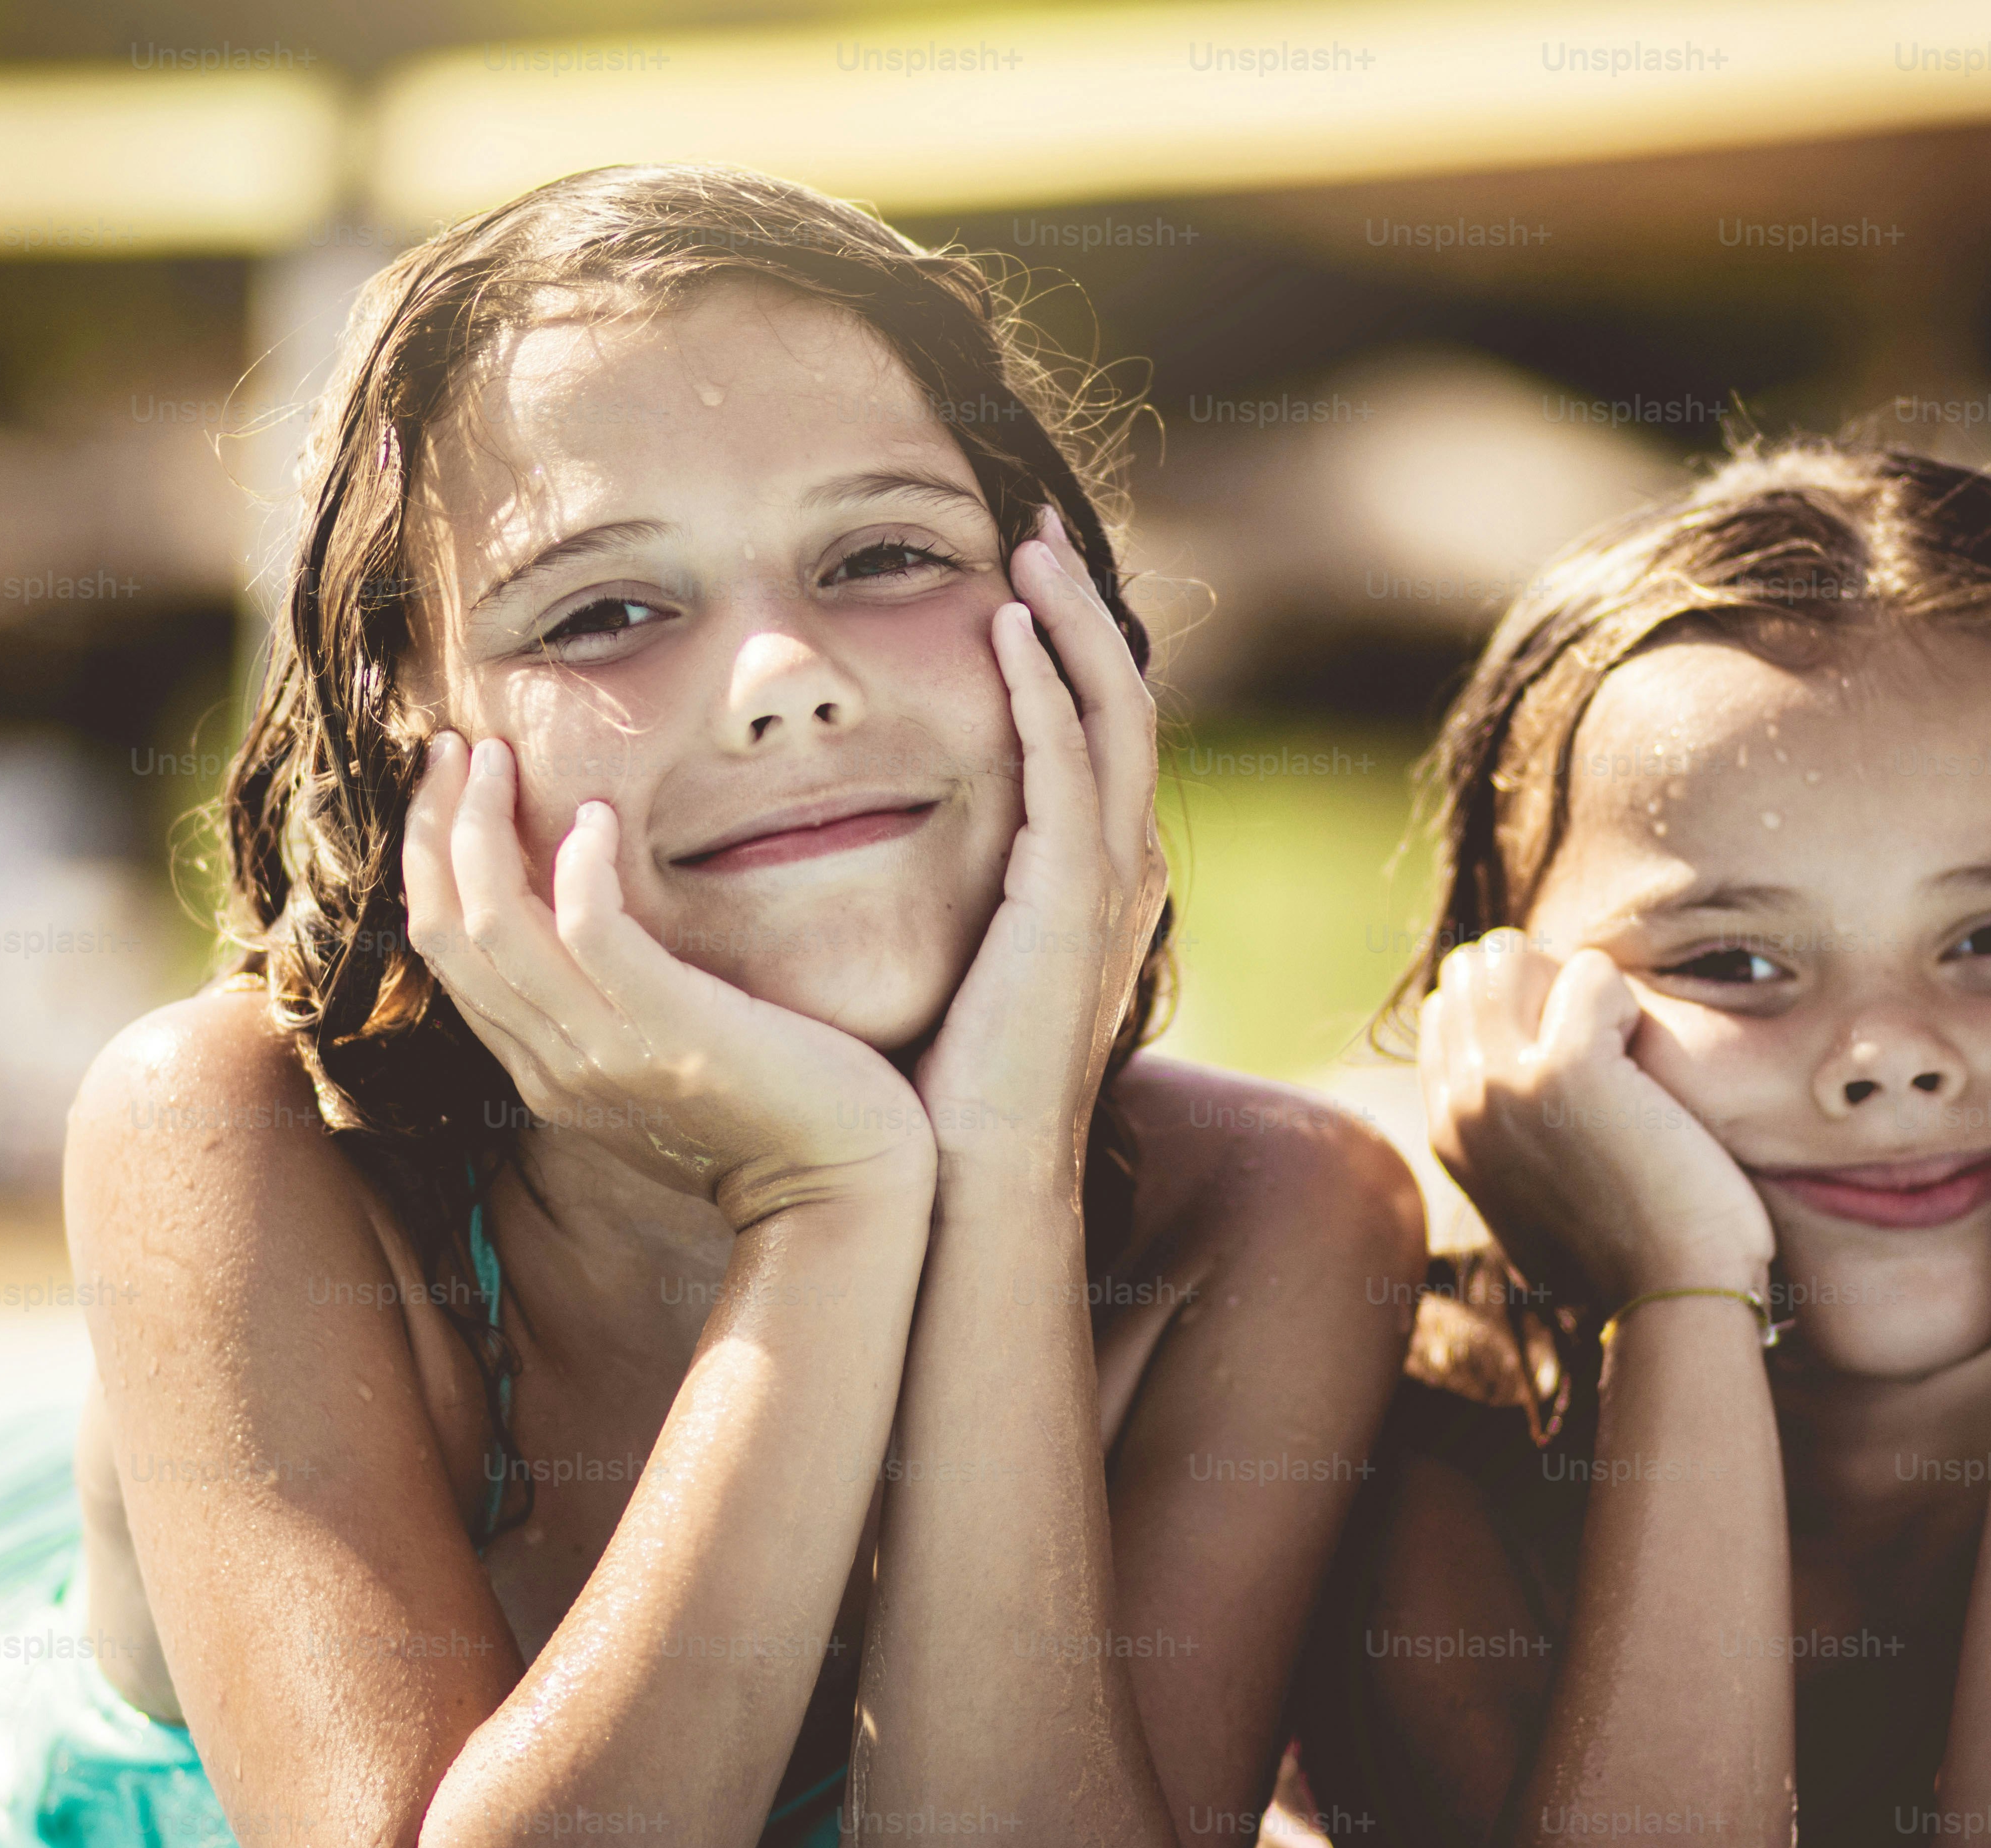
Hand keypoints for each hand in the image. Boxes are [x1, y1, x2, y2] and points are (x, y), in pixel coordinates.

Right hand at [402, 732, 933, 1227]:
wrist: (840, 1189)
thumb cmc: (768, 1116)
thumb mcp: (657, 1065)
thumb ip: (607, 1013)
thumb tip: (583, 931)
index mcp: (545, 1070)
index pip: (448, 952)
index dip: (431, 859)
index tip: (447, 783)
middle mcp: (557, 1065)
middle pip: (450, 930)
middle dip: (437, 827)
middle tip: (451, 746)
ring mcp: (609, 1053)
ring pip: (495, 923)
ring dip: (483, 827)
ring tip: (497, 756)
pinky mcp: (674, 1031)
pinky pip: (592, 930)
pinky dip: (580, 864)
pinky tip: (599, 814)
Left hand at [912, 506, 1168, 1189]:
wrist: (972, 1177)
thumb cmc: (945, 1088)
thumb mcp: (954, 962)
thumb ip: (949, 896)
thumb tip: (869, 840)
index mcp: (1094, 882)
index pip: (1094, 734)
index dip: (1066, 649)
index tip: (1019, 577)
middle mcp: (1121, 871)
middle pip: (1120, 702)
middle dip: (1082, 609)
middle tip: (1035, 527)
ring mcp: (1110, 884)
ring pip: (1112, 716)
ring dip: (1071, 624)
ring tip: (1028, 549)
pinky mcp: (1075, 901)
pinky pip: (1072, 767)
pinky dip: (1045, 690)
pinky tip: (1008, 629)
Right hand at [1422, 933, 1775, 1306]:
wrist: (1673, 1294)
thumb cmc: (1631, 1251)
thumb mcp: (1538, 1197)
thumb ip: (1511, 1139)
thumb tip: (1521, 1078)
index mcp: (1448, 1133)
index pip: (1450, 1011)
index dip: (1518, 1007)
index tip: (1576, 1056)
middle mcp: (1459, 1104)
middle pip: (1474, 971)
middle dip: (1541, 982)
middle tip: (1602, 1044)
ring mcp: (1500, 1084)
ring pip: (1512, 955)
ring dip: (1577, 986)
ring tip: (1619, 1054)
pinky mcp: (1563, 1069)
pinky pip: (1590, 972)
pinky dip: (1629, 1005)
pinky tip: (1647, 1072)